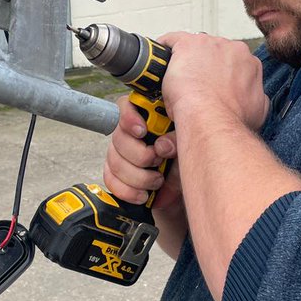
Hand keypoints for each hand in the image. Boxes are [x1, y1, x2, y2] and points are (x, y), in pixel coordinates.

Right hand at [103, 95, 181, 209]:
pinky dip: (127, 190)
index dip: (129, 118)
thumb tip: (162, 145)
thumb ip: (177, 138)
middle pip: (119, 138)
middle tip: (158, 161)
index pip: (126, 106)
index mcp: (148, 116)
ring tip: (157, 181)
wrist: (188, 184)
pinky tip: (142, 194)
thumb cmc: (188, 157)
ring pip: (114, 161)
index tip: (142, 131)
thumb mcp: (189, 143)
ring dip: (137, 176)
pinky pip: (110, 179)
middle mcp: (131, 132)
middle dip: (140, 155)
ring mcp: (121, 152)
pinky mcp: (117, 173)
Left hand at [158, 32, 268, 129]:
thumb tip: (253, 100)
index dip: (219, 72)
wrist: (213, 118)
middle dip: (203, 65)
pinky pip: (172, 41)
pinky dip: (165, 49)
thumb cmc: (231, 118)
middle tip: (193, 84)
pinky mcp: (187, 44)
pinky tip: (160, 61)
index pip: (231, 61)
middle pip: (213, 52)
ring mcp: (209, 44)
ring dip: (185, 60)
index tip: (211, 82)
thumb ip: (256, 98)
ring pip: (194, 47)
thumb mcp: (257, 111)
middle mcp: (232, 48)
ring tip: (175, 78)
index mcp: (248, 62)